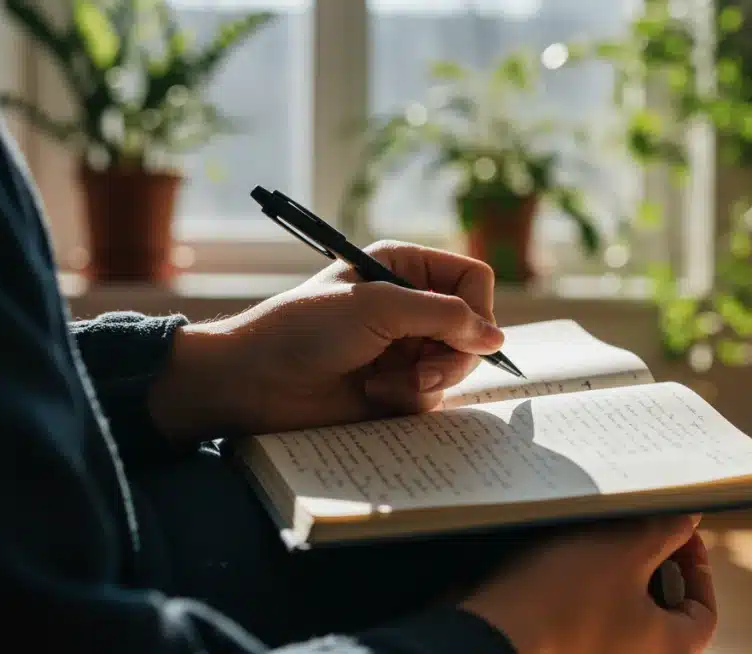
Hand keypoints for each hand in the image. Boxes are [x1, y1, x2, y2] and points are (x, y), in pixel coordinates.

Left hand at [148, 240, 504, 443]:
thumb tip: (497, 338)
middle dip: (452, 355)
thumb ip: (445, 316)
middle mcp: (411, 305)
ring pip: (458, 367)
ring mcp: (406, 347)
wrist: (253, 382)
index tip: (462, 333)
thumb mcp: (379, 308)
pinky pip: (433, 396)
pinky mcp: (397, 386)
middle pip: (474, 329)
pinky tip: (371, 394)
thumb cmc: (305, 330)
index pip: (474, 280)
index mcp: (406, 268)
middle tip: (420, 370)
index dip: (477, 309)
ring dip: (427, 380)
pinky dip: (408, 399)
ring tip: (385, 384)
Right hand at [460, 515, 717, 653]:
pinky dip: (585, 586)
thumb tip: (688, 518)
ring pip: (621, 609)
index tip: (677, 533)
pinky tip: (566, 553)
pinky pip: (586, 615)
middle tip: (636, 525)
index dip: (696, 567)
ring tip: (598, 532)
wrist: (489, 634)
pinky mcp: (562, 646)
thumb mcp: (626, 551)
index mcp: (669, 650)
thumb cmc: (566, 599)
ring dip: (615, 570)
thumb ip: (666, 531)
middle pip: (662, 609)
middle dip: (651, 563)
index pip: (703, 612)